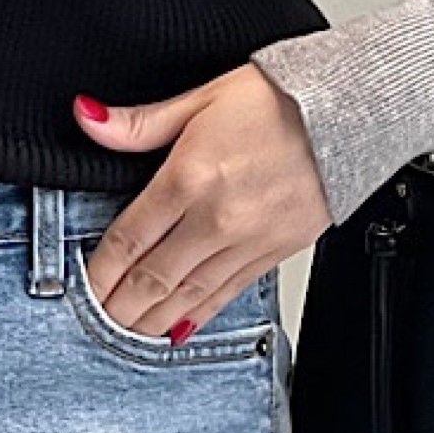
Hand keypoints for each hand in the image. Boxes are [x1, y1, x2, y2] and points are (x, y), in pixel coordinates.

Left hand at [69, 65, 330, 340]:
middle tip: (94, 323)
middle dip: (118, 306)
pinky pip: (227, 293)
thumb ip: (138, 123)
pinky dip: (198, 315)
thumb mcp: (201, 98)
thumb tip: (89, 120)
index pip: (130, 238)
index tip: (81, 287)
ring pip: (188, 295)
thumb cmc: (280, 99)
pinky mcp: (276, 251)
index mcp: (190, 177)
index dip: (100, 270)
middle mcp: (217, 217)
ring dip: (153, 320)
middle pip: (153, 277)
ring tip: (126, 333)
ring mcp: (249, 240)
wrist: (352, 111)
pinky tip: (178, 329)